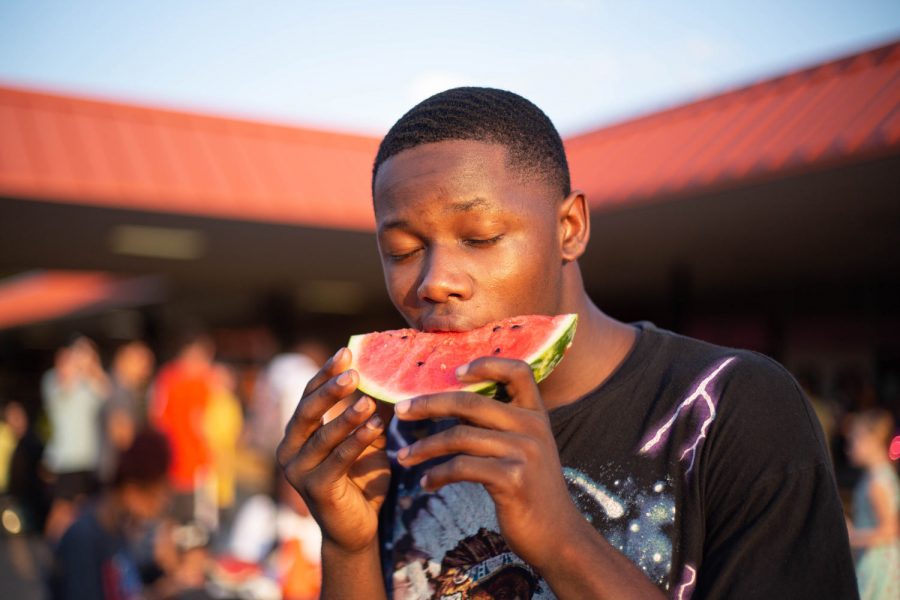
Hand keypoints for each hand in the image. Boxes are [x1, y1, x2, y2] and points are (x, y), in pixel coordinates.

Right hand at [277, 348, 390, 553]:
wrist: (356, 530)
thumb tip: (378, 377)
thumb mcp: (363, 441)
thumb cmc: (360, 480)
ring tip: (369, 401)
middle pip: (307, 412)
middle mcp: (290, 450)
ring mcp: (298, 472)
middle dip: (330, 390)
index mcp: (297, 434)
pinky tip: (376, 426)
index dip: (325, 373)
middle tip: (353, 372)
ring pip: (323, 436)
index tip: (346, 351)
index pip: (308, 396)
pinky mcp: (316, 490)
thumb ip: (363, 415)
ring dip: (347, 416)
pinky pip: (337, 460)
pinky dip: (357, 441)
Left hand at [393, 357, 580, 569]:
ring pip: (459, 436)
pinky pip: (461, 468)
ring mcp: (524, 452)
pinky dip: (437, 474)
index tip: (455, 372)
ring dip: (424, 447)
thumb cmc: (533, 491)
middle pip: (470, 403)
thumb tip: (452, 405)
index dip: (487, 364)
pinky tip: (427, 482)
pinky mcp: (512, 479)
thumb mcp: (527, 449)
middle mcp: (533, 427)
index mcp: (536, 414)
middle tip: (400, 412)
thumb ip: (501, 425)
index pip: (518, 371)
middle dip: (428, 405)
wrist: (558, 536)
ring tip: (404, 457)